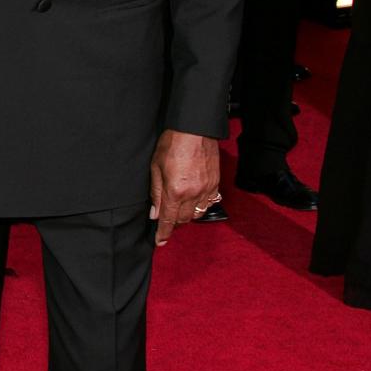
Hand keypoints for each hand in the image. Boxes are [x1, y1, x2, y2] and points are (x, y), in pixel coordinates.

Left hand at [149, 130, 219, 246]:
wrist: (194, 129)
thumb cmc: (172, 144)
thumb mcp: (155, 167)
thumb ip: (156, 193)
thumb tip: (155, 213)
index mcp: (175, 191)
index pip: (168, 220)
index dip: (163, 233)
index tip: (160, 241)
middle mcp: (192, 194)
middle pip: (183, 219)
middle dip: (173, 223)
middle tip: (166, 219)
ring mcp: (206, 189)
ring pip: (197, 214)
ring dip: (186, 216)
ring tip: (179, 209)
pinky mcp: (215, 183)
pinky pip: (209, 203)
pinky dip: (200, 207)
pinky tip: (193, 201)